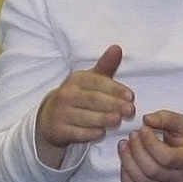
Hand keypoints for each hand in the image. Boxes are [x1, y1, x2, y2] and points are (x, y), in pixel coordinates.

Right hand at [37, 46, 135, 161]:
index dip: (115, 89)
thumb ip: (106, 66)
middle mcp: (66, 94)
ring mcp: (61, 113)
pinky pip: (76, 133)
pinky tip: (101, 133)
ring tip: (118, 121)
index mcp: (76, 79)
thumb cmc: (78, 96)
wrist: (51, 117)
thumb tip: (117, 48)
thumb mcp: (91, 80)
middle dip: (113, 105)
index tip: (131, 96)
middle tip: (130, 111)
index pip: (97, 82)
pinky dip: (89, 134)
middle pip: (93, 100)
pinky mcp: (59, 130)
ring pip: (85, 117)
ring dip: (103, 119)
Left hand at [118, 110, 182, 181]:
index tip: (143, 128)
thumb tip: (147, 119)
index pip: (166, 157)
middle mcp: (179, 180)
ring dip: (128, 161)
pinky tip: (125, 162)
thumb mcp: (182, 125)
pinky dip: (126, 178)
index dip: (150, 143)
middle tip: (132, 135)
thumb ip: (166, 118)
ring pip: (141, 181)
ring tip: (124, 145)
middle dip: (136, 150)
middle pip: (151, 170)